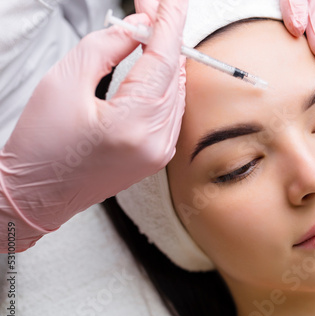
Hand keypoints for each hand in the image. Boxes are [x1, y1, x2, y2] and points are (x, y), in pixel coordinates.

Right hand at [0, 0, 188, 249]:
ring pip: (175, 90)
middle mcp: (155, 141)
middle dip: (164, 35)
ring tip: (148, 30)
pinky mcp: (157, 156)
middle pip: (173, 73)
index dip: (168, 23)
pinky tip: (154, 63)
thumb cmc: (41, 146)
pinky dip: (164, 83)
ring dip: (165, 57)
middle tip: (151, 7)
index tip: (172, 0)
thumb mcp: (63, 82)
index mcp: (132, 124)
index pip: (163, 59)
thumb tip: (139, 27)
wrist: (37, 196)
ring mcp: (160, 152)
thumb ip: (106, 46)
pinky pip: (170, 109)